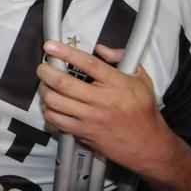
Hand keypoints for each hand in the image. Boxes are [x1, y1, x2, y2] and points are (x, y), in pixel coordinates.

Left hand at [38, 41, 176, 170]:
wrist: (147, 144)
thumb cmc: (143, 110)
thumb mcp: (141, 79)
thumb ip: (122, 59)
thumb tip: (100, 49)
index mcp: (116, 84)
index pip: (88, 64)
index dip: (66, 53)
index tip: (51, 46)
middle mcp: (101, 101)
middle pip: (63, 83)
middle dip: (46, 71)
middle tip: (43, 67)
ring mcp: (90, 118)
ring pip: (55, 101)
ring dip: (44, 90)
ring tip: (45, 84)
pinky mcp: (82, 132)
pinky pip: (56, 120)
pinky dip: (48, 110)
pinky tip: (51, 104)